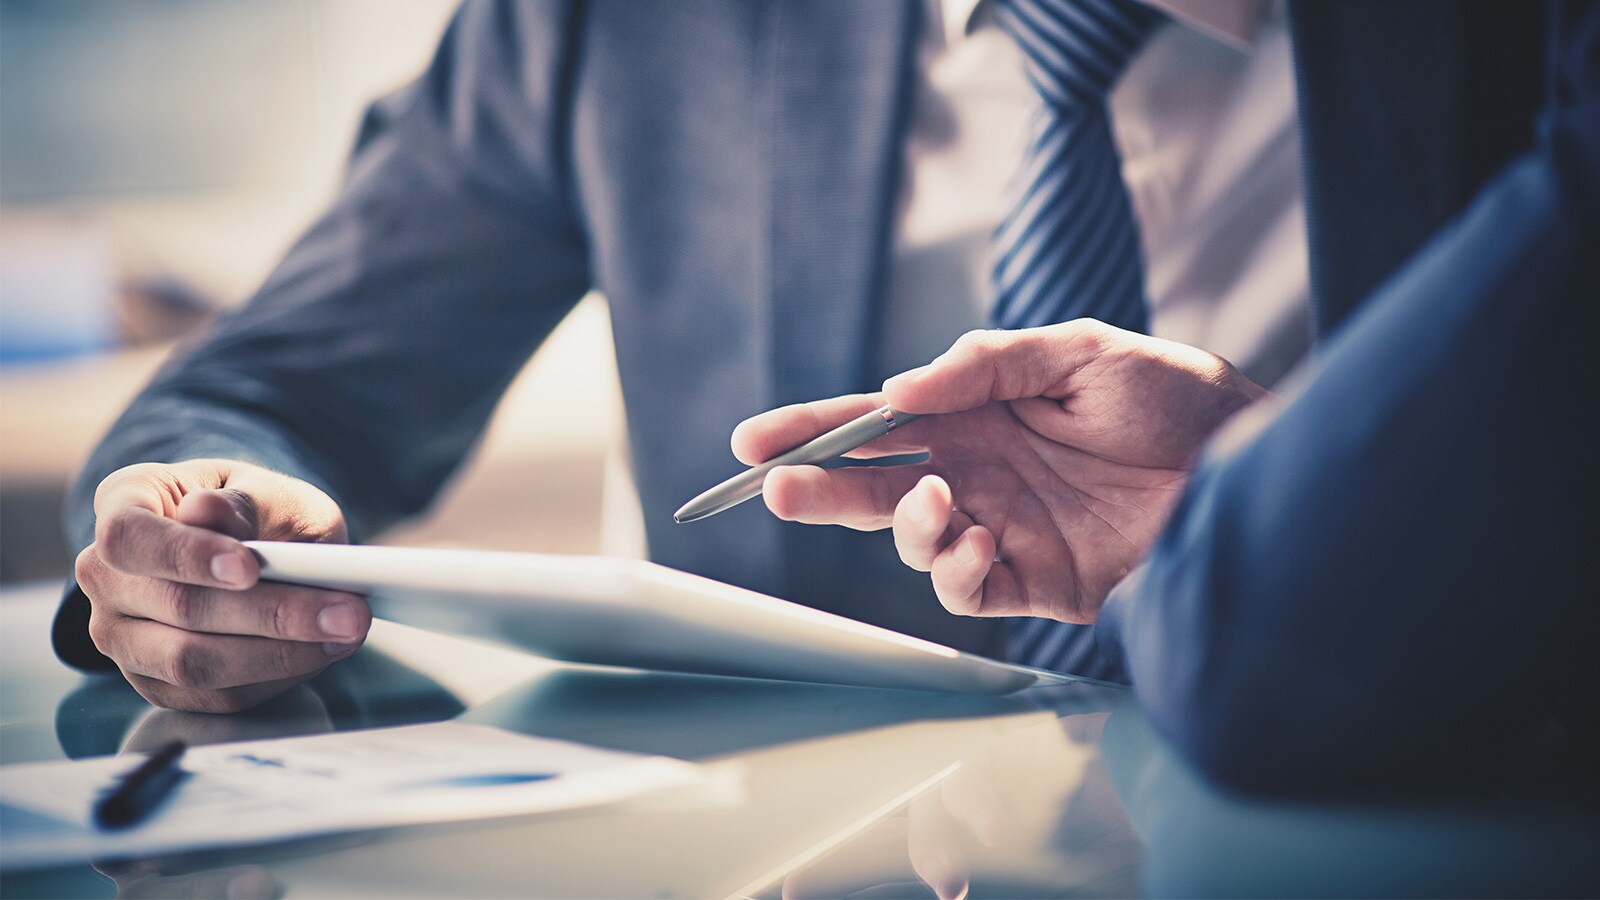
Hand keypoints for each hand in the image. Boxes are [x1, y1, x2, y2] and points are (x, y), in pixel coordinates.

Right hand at [74, 459, 369, 712]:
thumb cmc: (257, 509)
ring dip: (280, 654)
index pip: (130, 537)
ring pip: (193, 663)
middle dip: (271, 614)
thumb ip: (244, 501)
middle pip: (177, 607)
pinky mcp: (157, 682)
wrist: (257, 544)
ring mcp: (123, 635)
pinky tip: (321, 652)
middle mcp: (106, 575)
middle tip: (349, 610)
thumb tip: (205, 512)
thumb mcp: (266, 489)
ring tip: (347, 631)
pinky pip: (215, 696)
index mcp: (124, 505)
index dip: (186, 556)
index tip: (249, 567)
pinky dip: (275, 677)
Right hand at [732, 321, 1265, 621]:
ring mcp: (1003, 526)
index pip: (879, 422)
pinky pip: (967, 590)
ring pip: (912, 541)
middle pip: (874, 486)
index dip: (816, 429)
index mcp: (978, 412)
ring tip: (940, 501)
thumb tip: (901, 391)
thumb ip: (987, 364)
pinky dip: (956, 571)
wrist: (1253, 465)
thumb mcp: (1081, 351)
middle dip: (820, 488)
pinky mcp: (1037, 581)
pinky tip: (979, 542)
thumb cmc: (1176, 396)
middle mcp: (979, 470)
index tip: (756, 440)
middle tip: (779, 488)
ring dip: (903, 526)